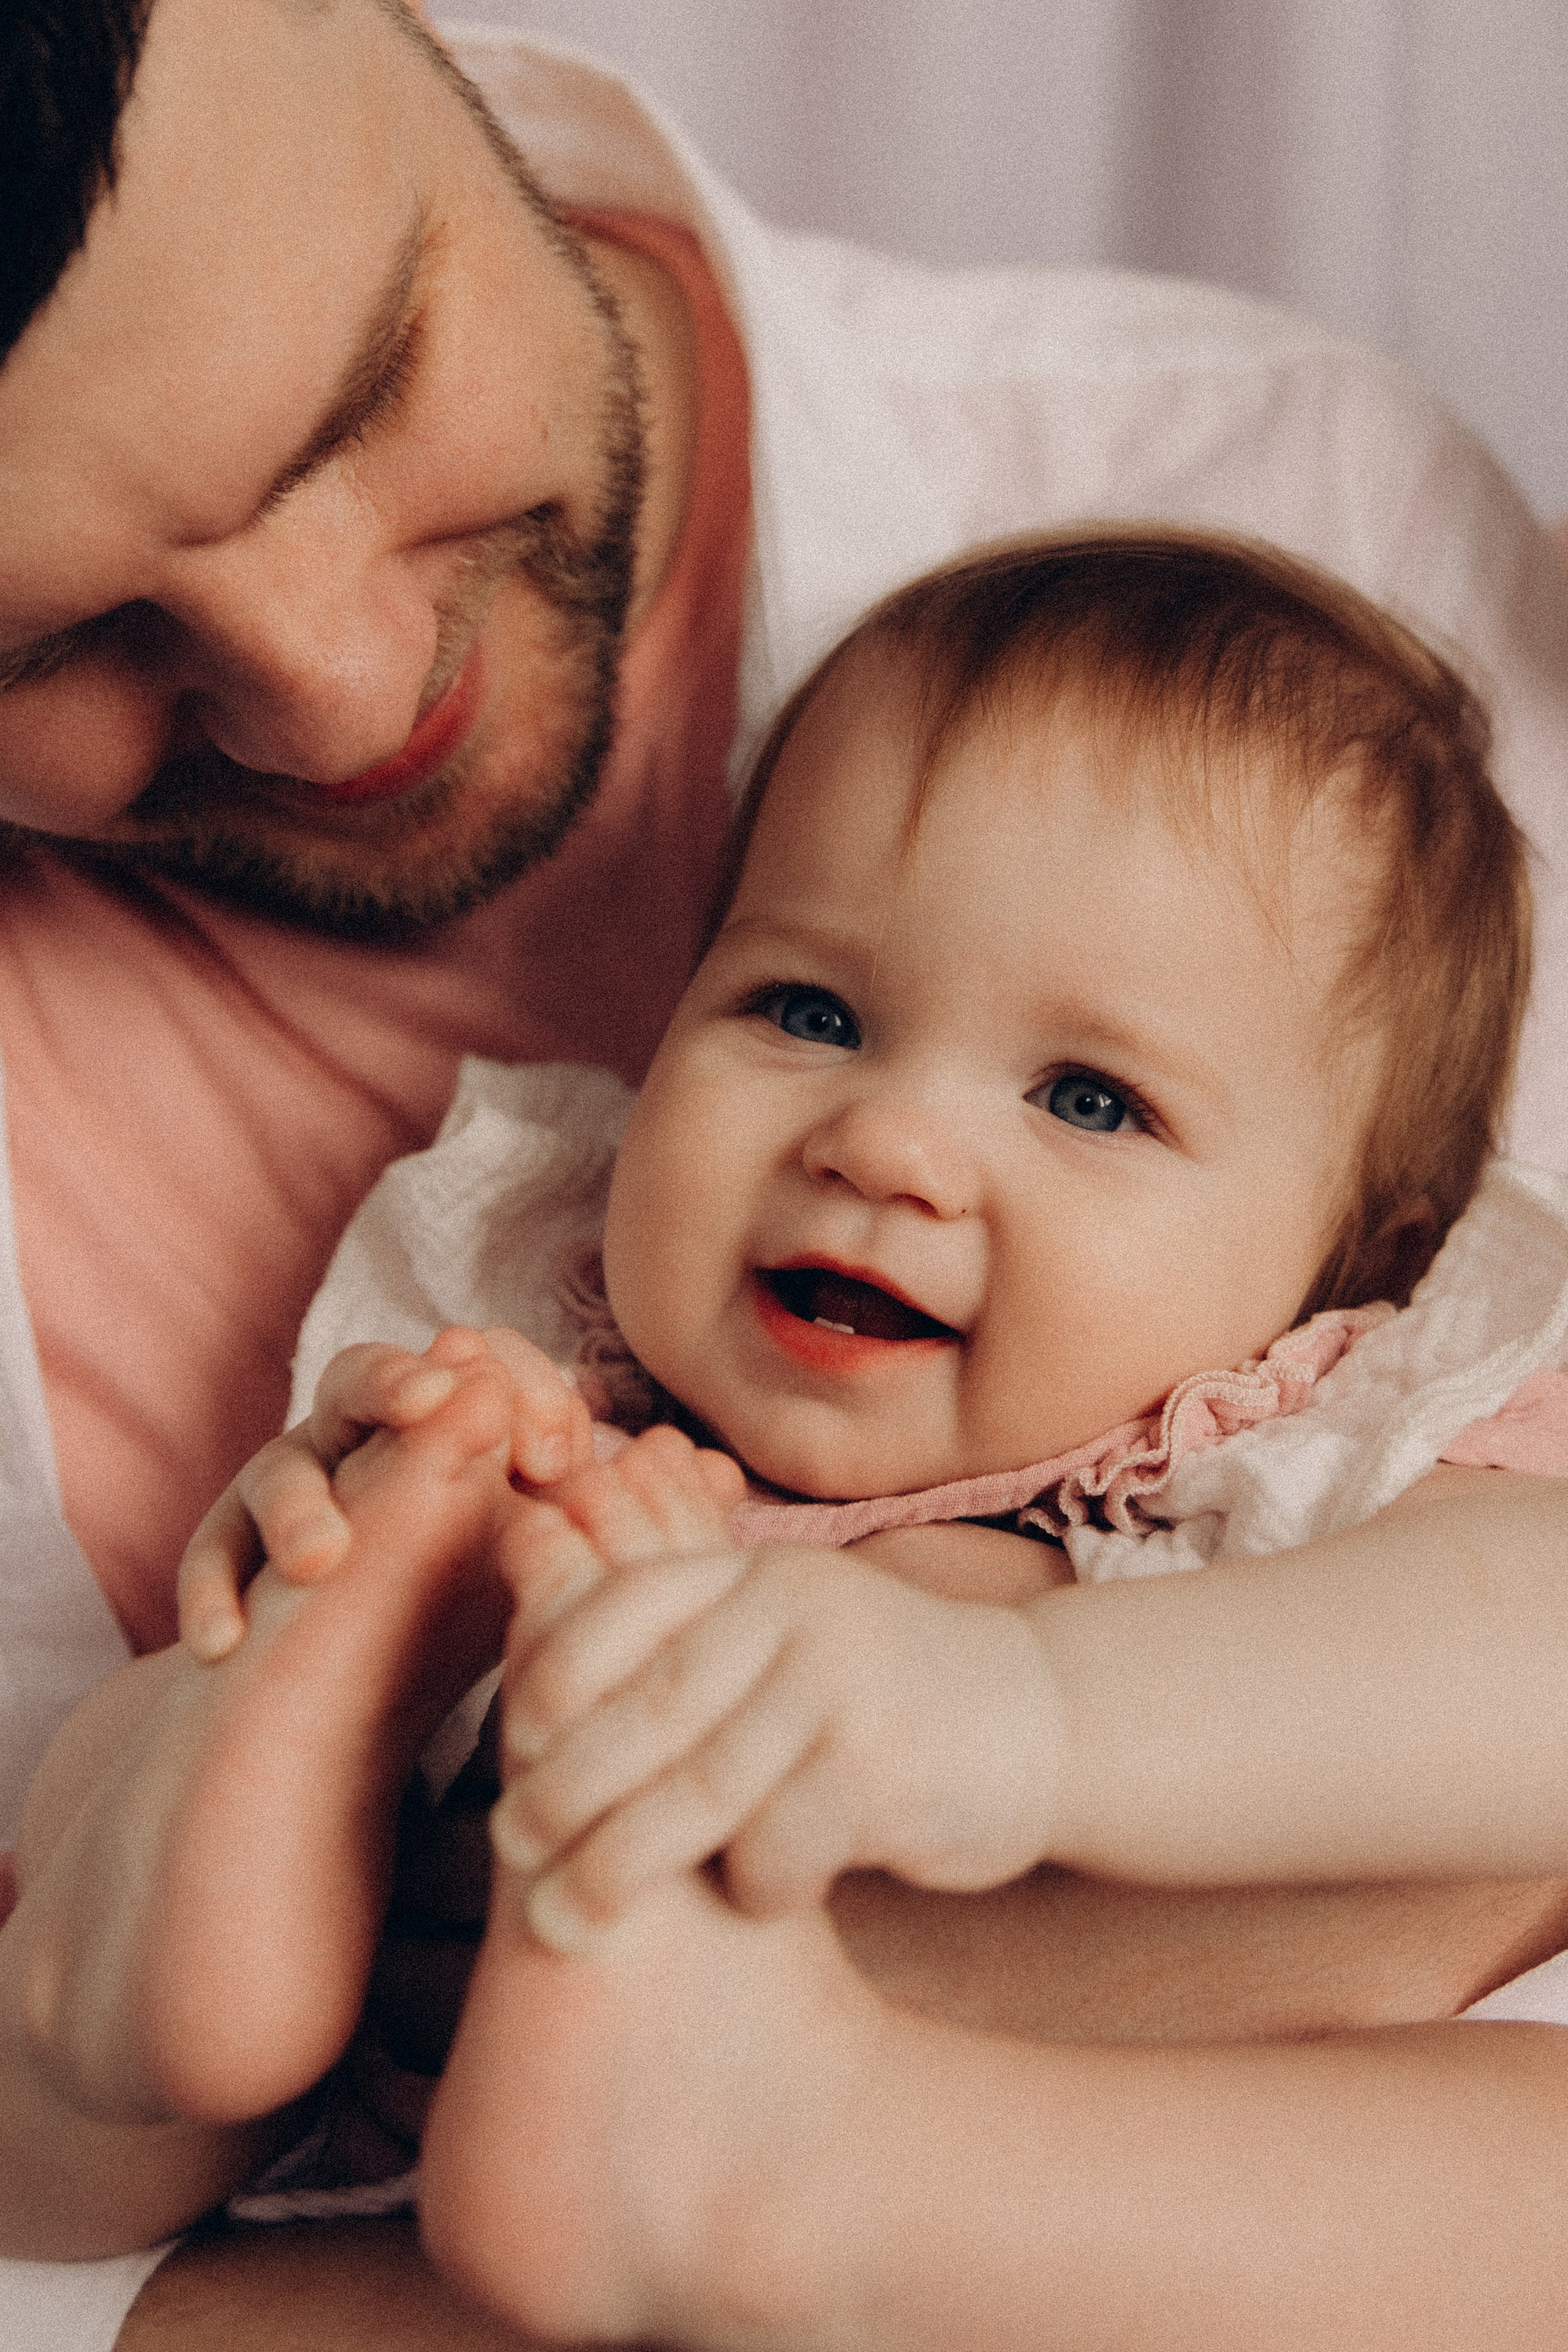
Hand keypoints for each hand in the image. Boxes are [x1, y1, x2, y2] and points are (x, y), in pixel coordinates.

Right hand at [177, 1326, 594, 1662]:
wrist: (350, 1689)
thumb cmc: (466, 1593)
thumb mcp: (544, 1549)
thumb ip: (616, 1506)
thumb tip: (713, 1471)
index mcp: (440, 1423)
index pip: (475, 1364)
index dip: (515, 1388)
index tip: (555, 1457)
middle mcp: (357, 1437)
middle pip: (361, 1376)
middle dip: (393, 1382)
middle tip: (431, 1403)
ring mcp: (288, 1486)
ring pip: (276, 1465)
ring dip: (296, 1504)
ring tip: (322, 1559)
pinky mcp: (232, 1552)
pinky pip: (209, 1556)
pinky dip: (210, 1591)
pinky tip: (223, 1641)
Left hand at [490, 1433, 1064, 1943]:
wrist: (1038, 1715)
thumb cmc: (873, 1690)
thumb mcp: (788, 1629)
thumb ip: (693, 1639)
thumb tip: (534, 1681)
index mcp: (759, 1572)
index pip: (629, 1603)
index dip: (557, 1668)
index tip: (515, 1739)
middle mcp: (799, 1611)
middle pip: (652, 1707)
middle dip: (568, 1785)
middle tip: (507, 1844)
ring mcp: (846, 1686)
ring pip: (702, 1789)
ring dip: (621, 1865)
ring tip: (564, 1920)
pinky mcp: (886, 1769)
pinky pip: (781, 1846)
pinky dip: (750, 1888)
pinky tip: (747, 1907)